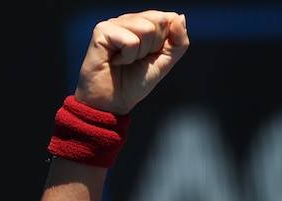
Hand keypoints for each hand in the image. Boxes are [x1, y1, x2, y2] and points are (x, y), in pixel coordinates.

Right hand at [73, 10, 189, 113]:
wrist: (112, 102)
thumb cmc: (134, 82)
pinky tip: (116, 61)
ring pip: (146, 29)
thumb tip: (180, 18)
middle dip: (153, 47)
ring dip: (140, 53)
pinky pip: (131, 41)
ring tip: (126, 60)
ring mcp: (114, 23)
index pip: (168, 18)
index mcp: (143, 24)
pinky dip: (128, 57)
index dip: (165, 42)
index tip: (151, 56)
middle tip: (137, 59)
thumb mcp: (165, 62)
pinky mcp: (102, 31)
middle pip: (158, 20)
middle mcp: (128, 20)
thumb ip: (178, 42)